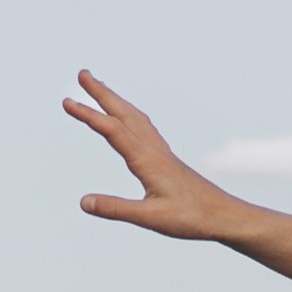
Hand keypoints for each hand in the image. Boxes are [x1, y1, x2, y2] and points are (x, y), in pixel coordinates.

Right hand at [61, 70, 238, 239]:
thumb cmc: (192, 218)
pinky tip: (129, 120)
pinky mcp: (168, 161)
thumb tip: (83, 202)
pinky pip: (145, 129)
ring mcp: (163, 154)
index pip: (113, 131)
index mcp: (148, 160)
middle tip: (83, 73)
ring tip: (100, 88)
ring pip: (136, 118)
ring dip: (116, 101)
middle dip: (102, 93)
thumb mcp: (151, 218)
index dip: (89, 115)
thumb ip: (116, 209)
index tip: (67, 101)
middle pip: (125, 114)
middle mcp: (155, 151)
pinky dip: (131, 116)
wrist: (225, 217)